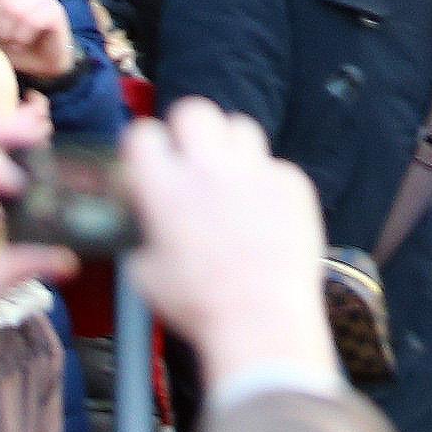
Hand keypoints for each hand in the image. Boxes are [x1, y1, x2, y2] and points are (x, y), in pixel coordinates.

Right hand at [118, 104, 344, 392]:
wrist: (262, 320)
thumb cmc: (200, 306)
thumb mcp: (144, 276)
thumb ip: (140, 235)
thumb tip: (146, 220)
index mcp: (165, 190)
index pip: (143, 134)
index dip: (143, 146)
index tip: (149, 160)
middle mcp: (209, 169)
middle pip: (195, 111)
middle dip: (187, 130)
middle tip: (190, 157)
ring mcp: (255, 171)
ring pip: (240, 127)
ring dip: (229, 148)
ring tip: (228, 181)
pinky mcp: (291, 182)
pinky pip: (274, 166)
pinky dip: (265, 183)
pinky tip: (263, 215)